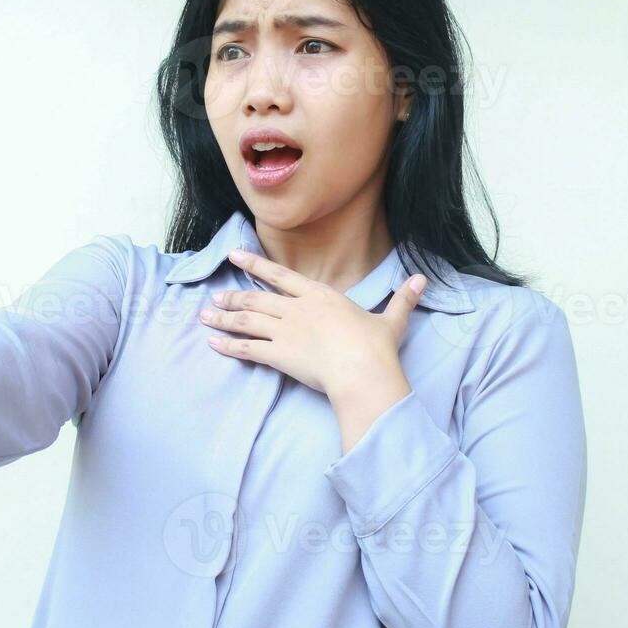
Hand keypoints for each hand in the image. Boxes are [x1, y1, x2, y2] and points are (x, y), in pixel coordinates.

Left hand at [200, 247, 425, 397]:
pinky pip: (246, 347)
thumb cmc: (376, 347)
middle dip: (233, 296)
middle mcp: (297, 308)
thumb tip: (421, 280)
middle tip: (215, 296)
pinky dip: (228, 344)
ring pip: (246, 319)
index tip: (236, 256)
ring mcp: (285, 330)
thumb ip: (402, 299)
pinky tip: (213, 343)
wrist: (362, 371)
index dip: (256, 264)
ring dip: (224, 317)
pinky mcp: (278, 354)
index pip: (281, 275)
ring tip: (206, 315)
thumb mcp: (392, 321)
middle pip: (257, 298)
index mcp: (320, 295)